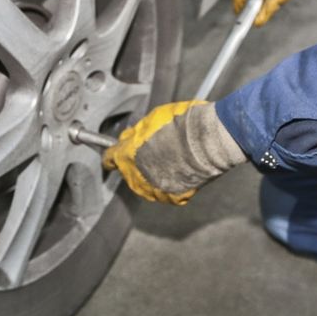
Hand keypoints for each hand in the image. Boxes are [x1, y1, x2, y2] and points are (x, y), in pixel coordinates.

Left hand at [102, 100, 245, 204]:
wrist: (207, 140)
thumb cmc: (180, 125)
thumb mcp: (151, 118)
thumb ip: (137, 132)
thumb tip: (131, 136)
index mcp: (125, 157)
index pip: (109, 158)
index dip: (115, 153)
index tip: (119, 150)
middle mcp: (136, 178)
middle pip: (130, 172)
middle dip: (138, 162)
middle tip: (155, 148)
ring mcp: (155, 190)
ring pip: (148, 184)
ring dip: (155, 174)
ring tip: (172, 158)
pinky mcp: (175, 197)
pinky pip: (169, 191)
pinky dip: (175, 183)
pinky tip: (183, 169)